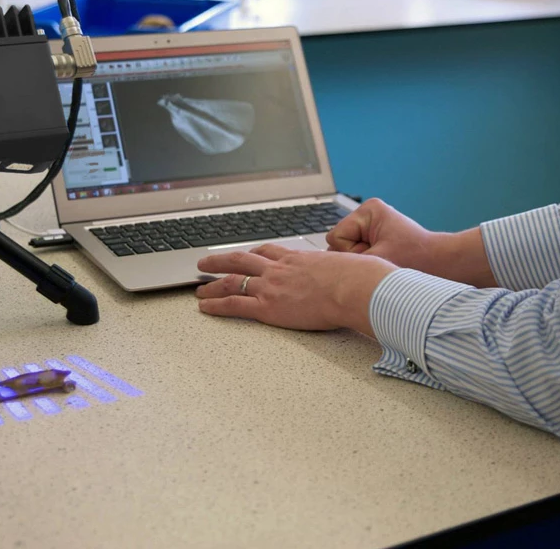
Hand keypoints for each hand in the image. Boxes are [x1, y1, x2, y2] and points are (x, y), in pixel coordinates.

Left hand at [195, 244, 397, 335]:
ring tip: (198, 287)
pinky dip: (216, 304)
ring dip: (212, 283)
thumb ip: (344, 271)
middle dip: (222, 261)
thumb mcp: (350, 267)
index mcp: (300, 258)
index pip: (270, 252)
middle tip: (205, 263)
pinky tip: (204, 307)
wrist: (356, 287)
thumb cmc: (361, 279)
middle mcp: (281, 269)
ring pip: (232, 280)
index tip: (245, 254)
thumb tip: (358, 276)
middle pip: (243, 260)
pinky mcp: (268, 306)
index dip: (254, 254)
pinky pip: (234, 304)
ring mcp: (272, 286)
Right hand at [328, 199, 498, 286]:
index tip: (376, 256)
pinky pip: (359, 255)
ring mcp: (373, 227)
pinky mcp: (378, 238)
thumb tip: (322, 267)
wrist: (445, 265)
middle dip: (356, 258)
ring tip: (385, 264)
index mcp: (369, 211)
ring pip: (348, 252)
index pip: (337, 236)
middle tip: (382, 261)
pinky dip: (370, 263)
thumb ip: (347, 262)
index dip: (352, 253)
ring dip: (363, 262)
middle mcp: (369, 215)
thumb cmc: (418, 260)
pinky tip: (386, 266)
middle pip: (340, 243)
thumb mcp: (376, 260)